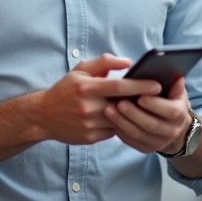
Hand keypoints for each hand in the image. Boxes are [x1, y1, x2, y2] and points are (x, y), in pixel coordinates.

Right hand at [35, 54, 162, 145]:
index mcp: (86, 87)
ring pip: (120, 120)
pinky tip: (123, 118)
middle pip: (123, 104)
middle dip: (142, 101)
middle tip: (158, 97)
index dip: (140, 85)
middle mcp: (88, 107)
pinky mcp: (90, 138)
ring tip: (143, 107)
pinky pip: (112, 131)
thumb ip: (104, 62)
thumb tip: (127, 62)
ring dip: (132, 115)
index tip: (157, 85)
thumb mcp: (80, 70)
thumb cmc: (65, 89)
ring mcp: (89, 124)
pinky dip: (119, 124)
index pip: (119, 86)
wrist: (43, 116)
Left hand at [104, 76, 191, 153]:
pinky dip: (120, 132)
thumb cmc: (171, 103)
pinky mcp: (146, 149)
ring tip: (109, 109)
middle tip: (119, 102)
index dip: (154, 104)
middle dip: (133, 113)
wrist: (174, 127)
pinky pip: (132, 141)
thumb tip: (174, 75)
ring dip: (122, 122)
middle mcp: (171, 131)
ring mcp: (158, 143)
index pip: (169, 111)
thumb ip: (175, 84)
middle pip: (150, 124)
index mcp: (179, 115)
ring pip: (138, 134)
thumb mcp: (176, 92)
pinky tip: (110, 121)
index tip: (139, 96)